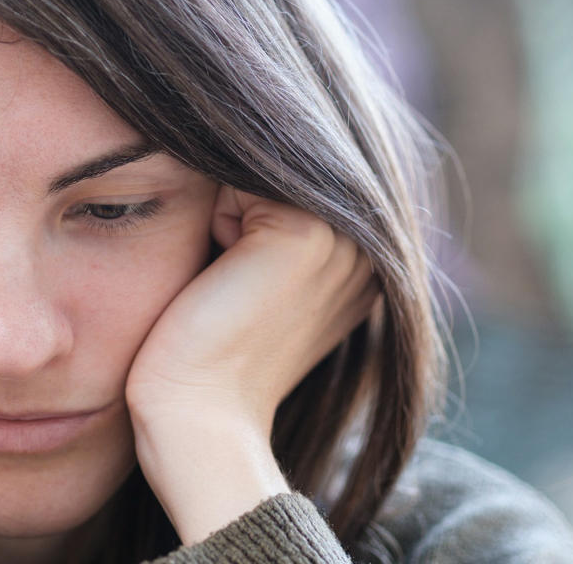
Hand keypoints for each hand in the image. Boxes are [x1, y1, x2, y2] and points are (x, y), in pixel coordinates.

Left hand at [125, 186, 378, 542]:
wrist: (199, 420)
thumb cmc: (206, 358)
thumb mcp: (258, 278)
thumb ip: (275, 224)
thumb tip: (246, 153)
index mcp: (370, 257)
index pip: (289, 179)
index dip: (241, 217)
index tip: (235, 283)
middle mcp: (373, 242)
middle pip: (275, 165)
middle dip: (235, 208)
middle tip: (227, 285)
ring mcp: (349, 233)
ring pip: (255, 166)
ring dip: (223, 212)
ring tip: (226, 282)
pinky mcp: (308, 231)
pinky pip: (233, 174)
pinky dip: (211, 218)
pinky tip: (220, 277)